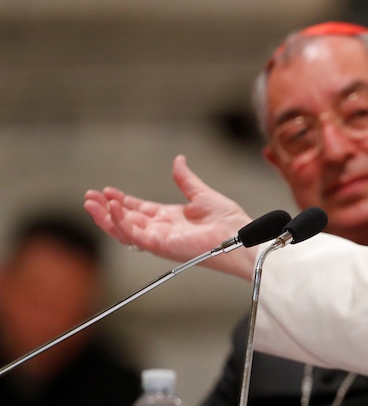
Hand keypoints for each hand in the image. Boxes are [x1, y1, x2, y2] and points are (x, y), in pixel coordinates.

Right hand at [84, 155, 255, 278]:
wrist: (239, 234)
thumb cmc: (227, 220)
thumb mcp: (202, 194)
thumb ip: (185, 179)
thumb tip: (178, 160)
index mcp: (169, 218)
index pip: (138, 210)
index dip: (121, 201)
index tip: (106, 191)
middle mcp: (161, 230)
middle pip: (126, 220)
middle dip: (106, 209)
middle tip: (90, 196)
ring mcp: (159, 239)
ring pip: (124, 230)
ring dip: (106, 217)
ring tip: (91, 203)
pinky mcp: (161, 245)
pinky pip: (134, 235)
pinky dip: (120, 222)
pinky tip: (111, 208)